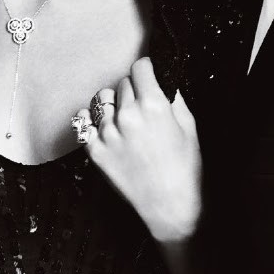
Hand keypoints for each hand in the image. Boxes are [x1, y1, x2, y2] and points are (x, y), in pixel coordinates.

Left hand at [74, 57, 202, 241]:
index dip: (146, 70)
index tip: (148, 76)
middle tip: (142, 107)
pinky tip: (105, 128)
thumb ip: (174, 99)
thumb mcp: (189, 128)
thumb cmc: (185, 169)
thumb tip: (164, 81)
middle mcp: (127, 115)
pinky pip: (84, 121)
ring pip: (101, 100)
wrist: (169, 207)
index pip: (140, 67)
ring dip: (113, 104)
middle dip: (133, 91)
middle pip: (122, 83)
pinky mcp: (94, 150)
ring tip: (124, 120)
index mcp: (154, 106)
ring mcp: (108, 133)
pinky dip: (93, 121)